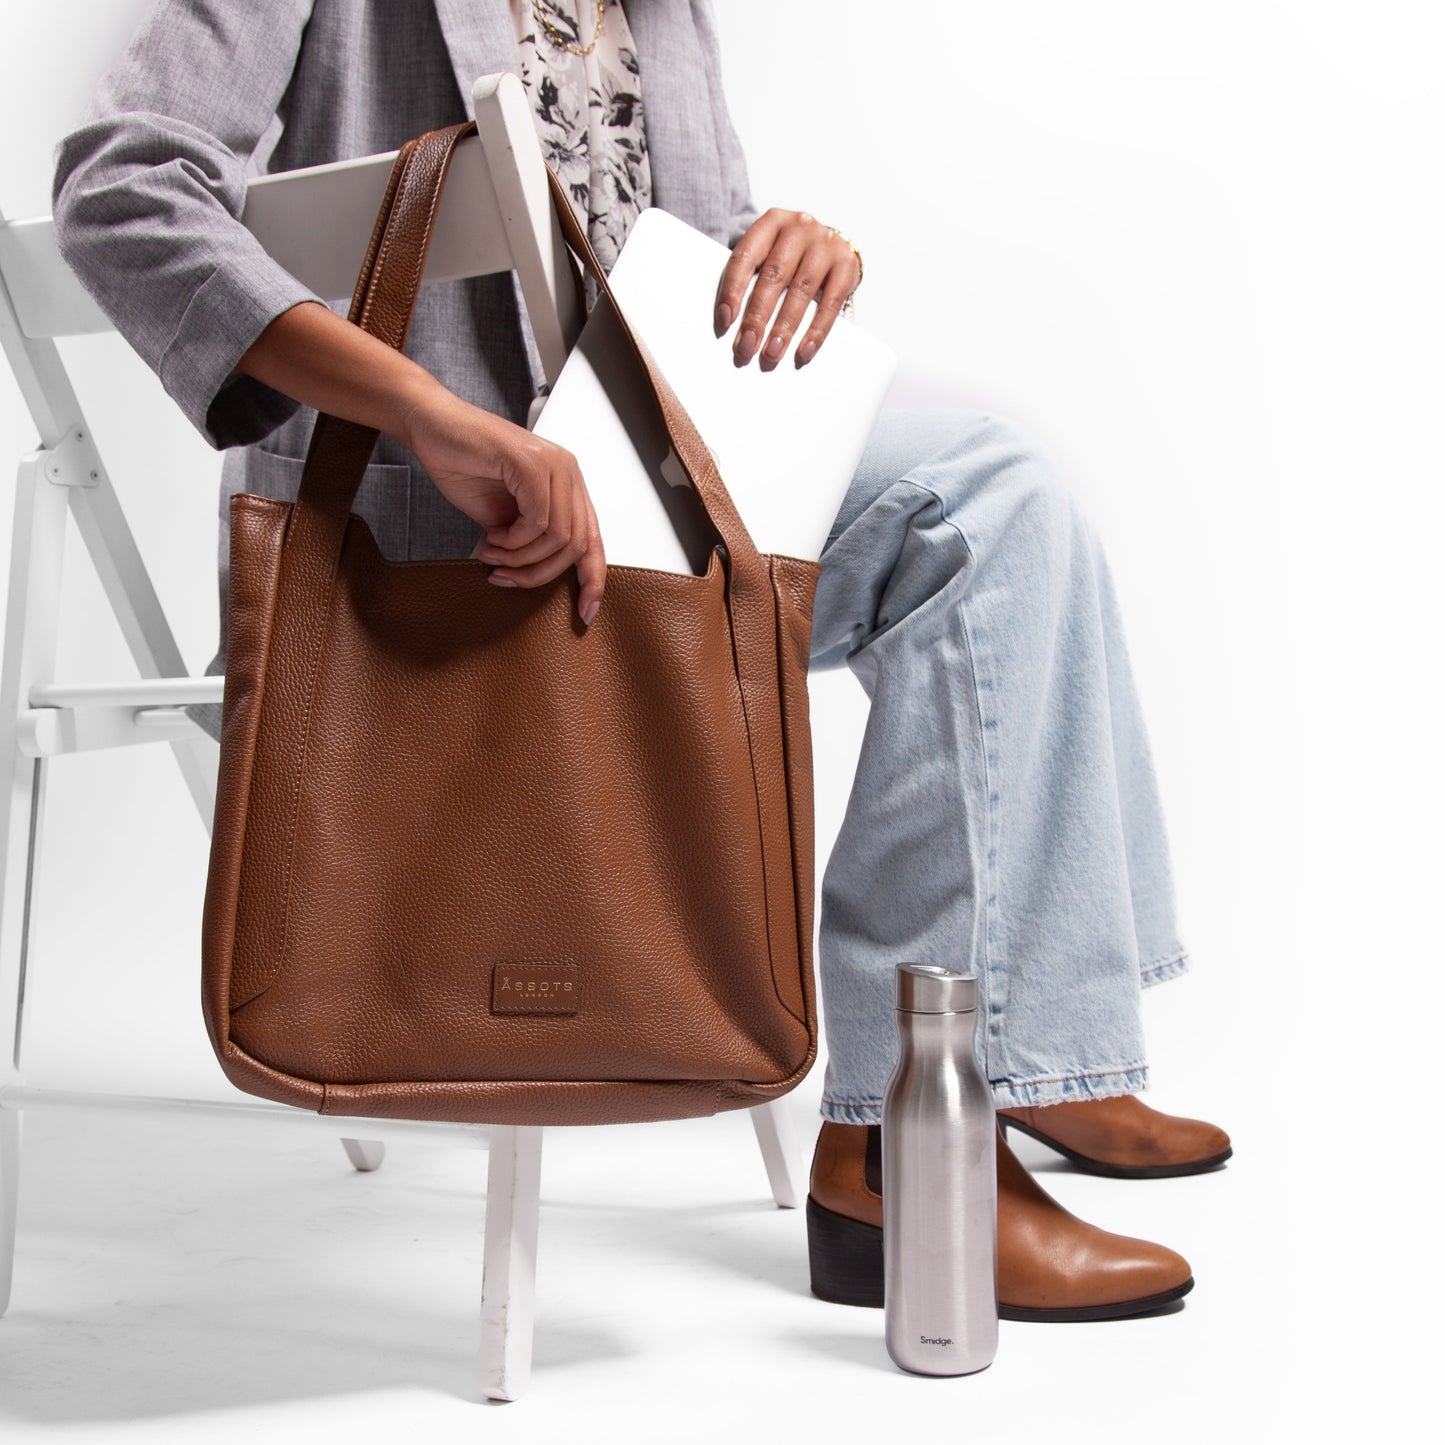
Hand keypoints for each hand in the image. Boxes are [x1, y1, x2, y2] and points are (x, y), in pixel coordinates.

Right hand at [401, 385, 605, 625]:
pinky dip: (513, 539)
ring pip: (559, 537)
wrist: (432, 427)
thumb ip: (530, 540)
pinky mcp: (532, 463)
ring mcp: (554, 465)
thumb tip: (540, 575)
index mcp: (568, 485)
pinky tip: (491, 535)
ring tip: (492, 554)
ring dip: (521, 557)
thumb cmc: (464, 466)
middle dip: (539, 573)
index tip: (586, 614)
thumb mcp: (505, 517)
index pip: (593, 540)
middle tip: (504, 576)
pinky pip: (538, 521)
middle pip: (577, 546)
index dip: (593, 580)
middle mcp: (569, 473)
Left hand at [714, 208, 861, 370]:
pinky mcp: (846, 263)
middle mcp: (799, 226)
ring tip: (772, 354)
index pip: (745, 256)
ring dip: (784, 327)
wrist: (830, 245)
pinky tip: (804, 351)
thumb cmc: (790, 257)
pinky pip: (831, 302)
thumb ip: (751, 279)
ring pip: (801, 290)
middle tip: (746, 347)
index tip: (724, 322)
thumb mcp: (768, 256)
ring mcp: (825, 243)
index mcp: (771, 222)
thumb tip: (734, 325)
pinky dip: (817, 330)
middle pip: (774, 276)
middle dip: (757, 316)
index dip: (732, 290)